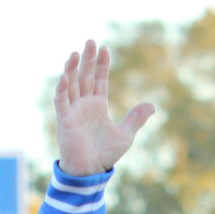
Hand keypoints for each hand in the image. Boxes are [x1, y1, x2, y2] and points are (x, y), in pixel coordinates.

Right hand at [54, 40, 154, 177]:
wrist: (90, 172)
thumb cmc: (105, 155)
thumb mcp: (125, 135)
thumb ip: (136, 119)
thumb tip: (152, 106)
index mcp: (98, 105)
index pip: (99, 79)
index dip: (101, 64)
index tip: (104, 48)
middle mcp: (84, 104)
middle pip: (85, 76)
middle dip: (87, 59)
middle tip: (90, 41)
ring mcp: (73, 111)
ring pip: (71, 84)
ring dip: (72, 69)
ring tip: (76, 53)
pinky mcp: (64, 120)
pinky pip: (61, 101)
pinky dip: (62, 88)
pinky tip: (65, 75)